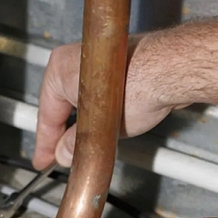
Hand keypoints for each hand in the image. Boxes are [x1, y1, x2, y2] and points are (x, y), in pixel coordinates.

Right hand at [33, 34, 176, 169]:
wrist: (174, 70)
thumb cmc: (137, 86)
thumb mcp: (98, 130)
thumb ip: (75, 146)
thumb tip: (65, 155)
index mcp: (60, 69)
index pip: (46, 116)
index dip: (45, 144)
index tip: (43, 159)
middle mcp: (75, 59)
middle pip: (63, 106)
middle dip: (64, 132)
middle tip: (61, 156)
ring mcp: (98, 59)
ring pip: (83, 99)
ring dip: (84, 123)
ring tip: (86, 145)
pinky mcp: (120, 64)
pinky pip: (101, 94)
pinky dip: (100, 112)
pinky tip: (107, 127)